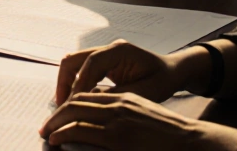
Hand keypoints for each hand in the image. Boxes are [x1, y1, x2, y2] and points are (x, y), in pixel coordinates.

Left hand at [40, 91, 236, 150]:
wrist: (191, 141)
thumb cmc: (168, 134)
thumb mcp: (142, 116)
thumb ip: (122, 116)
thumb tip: (100, 127)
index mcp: (124, 98)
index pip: (87, 95)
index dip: (69, 104)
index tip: (58, 116)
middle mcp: (118, 103)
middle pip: (76, 101)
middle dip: (57, 113)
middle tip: (45, 126)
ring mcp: (117, 119)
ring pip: (75, 113)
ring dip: (56, 122)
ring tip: (47, 133)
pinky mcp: (117, 138)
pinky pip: (82, 131)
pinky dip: (64, 133)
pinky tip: (56, 138)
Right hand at [56, 40, 187, 105]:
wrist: (173, 71)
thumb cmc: (163, 80)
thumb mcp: (143, 92)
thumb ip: (116, 95)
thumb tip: (89, 103)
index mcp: (120, 50)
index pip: (90, 63)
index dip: (78, 83)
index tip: (71, 104)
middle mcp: (109, 48)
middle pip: (74, 59)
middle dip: (65, 82)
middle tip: (60, 105)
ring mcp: (105, 53)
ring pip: (75, 64)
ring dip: (67, 83)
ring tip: (64, 105)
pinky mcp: (104, 62)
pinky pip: (82, 70)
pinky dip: (76, 84)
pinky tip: (75, 101)